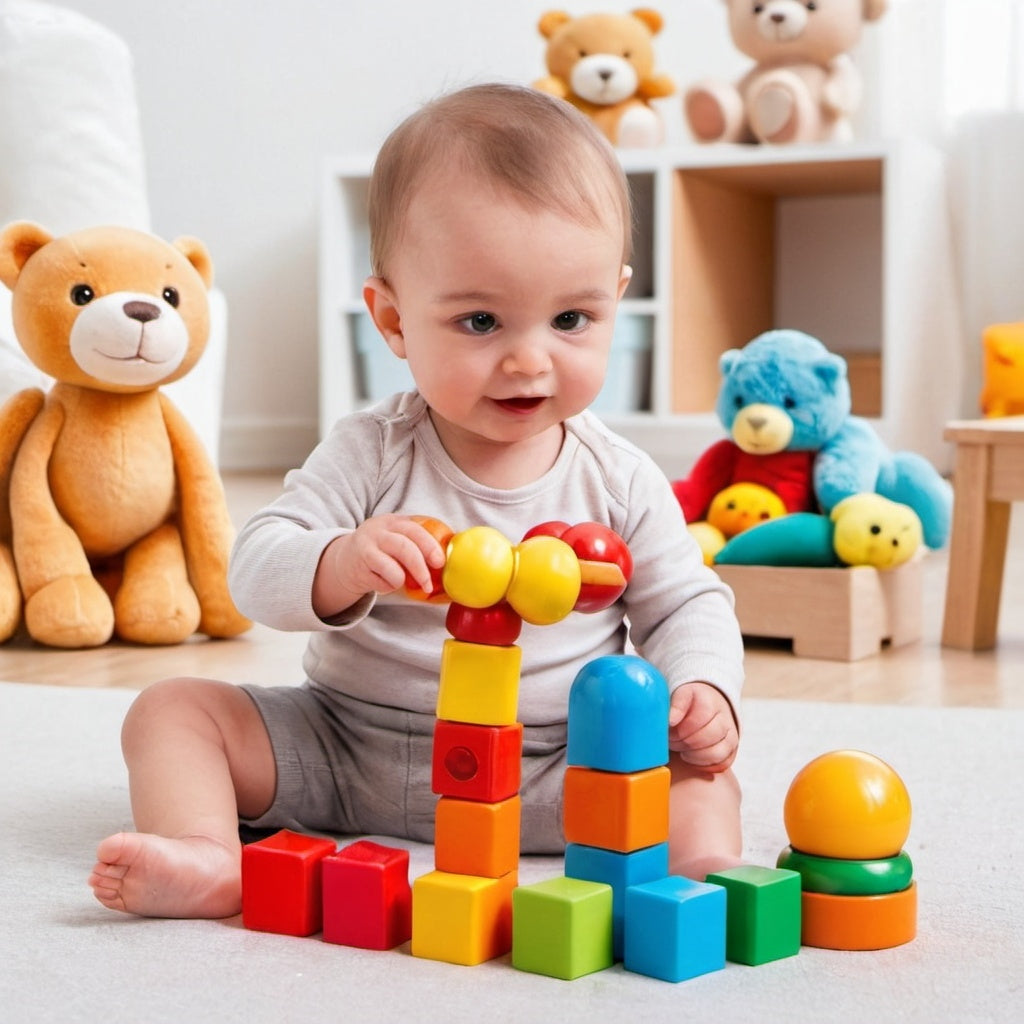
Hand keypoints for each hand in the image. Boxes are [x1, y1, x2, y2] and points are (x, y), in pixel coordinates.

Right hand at [313, 514, 445, 617]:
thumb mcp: (395, 538)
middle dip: (421, 567)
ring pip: (394, 568)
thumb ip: (414, 542)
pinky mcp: (360, 566)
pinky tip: (383, 581)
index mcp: (393, 521)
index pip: (415, 530)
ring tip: (404, 583)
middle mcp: (378, 531)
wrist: (344, 561)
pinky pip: (383, 581)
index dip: (430, 546)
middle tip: (429, 583)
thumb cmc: (380, 551)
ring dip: (404, 580)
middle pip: (405, 547)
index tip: (440, 562)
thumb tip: (446, 559)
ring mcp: (367, 548)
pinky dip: (388, 586)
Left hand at [667, 682, 738, 773]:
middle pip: (709, 736)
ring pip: (718, 753)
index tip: (669, 728)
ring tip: (681, 750)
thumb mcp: (678, 696)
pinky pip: (722, 764)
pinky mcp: (731, 751)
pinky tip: (691, 757)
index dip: (682, 727)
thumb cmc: (686, 705)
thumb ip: (675, 705)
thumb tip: (671, 721)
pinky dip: (704, 765)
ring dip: (695, 756)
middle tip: (672, 740)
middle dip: (685, 742)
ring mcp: (730, 735)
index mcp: (710, 701)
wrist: (702, 707)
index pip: (701, 716)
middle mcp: (724, 717)